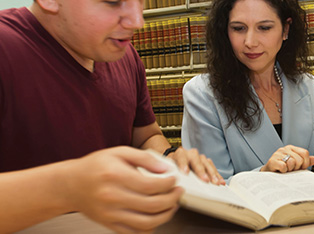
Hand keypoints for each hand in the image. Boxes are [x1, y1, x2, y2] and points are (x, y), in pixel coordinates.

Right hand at [62, 146, 182, 232]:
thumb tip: (165, 168)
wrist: (70, 185)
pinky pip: (134, 232)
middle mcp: (112, 197)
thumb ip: (144, 158)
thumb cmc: (95, 166)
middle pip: (152, 205)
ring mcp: (110, 214)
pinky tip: (157, 217)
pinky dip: (150, 228)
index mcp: (116, 176)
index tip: (174, 180)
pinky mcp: (109, 224)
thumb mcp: (119, 152)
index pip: (151, 185)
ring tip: (172, 205)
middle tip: (178, 192)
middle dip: (172, 199)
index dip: (168, 184)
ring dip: (166, 215)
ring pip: (146, 222)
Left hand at [168, 147, 224, 184]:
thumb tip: (171, 185)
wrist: (175, 162)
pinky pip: (212, 167)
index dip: (183, 164)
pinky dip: (217, 175)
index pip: (181, 157)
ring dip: (212, 173)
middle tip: (205, 180)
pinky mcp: (206, 162)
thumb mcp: (168, 170)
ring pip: (206, 163)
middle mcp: (190, 153)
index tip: (185, 173)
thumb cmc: (172, 168)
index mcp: (179, 154)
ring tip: (216, 182)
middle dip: (201, 170)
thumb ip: (170, 175)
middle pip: (196, 159)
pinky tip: (220, 181)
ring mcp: (199, 157)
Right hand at [261, 145, 313, 172]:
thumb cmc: (283, 169)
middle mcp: (285, 149)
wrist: (269, 174)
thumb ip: (305, 162)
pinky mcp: (272, 160)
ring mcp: (278, 154)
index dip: (306, 162)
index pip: (305, 153)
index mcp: (292, 148)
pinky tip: (281, 171)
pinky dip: (284, 171)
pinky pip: (284, 166)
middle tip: (291, 170)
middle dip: (297, 168)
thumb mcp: (296, 165)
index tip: (301, 168)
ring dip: (290, 170)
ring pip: (292, 162)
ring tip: (286, 170)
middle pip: (300, 159)